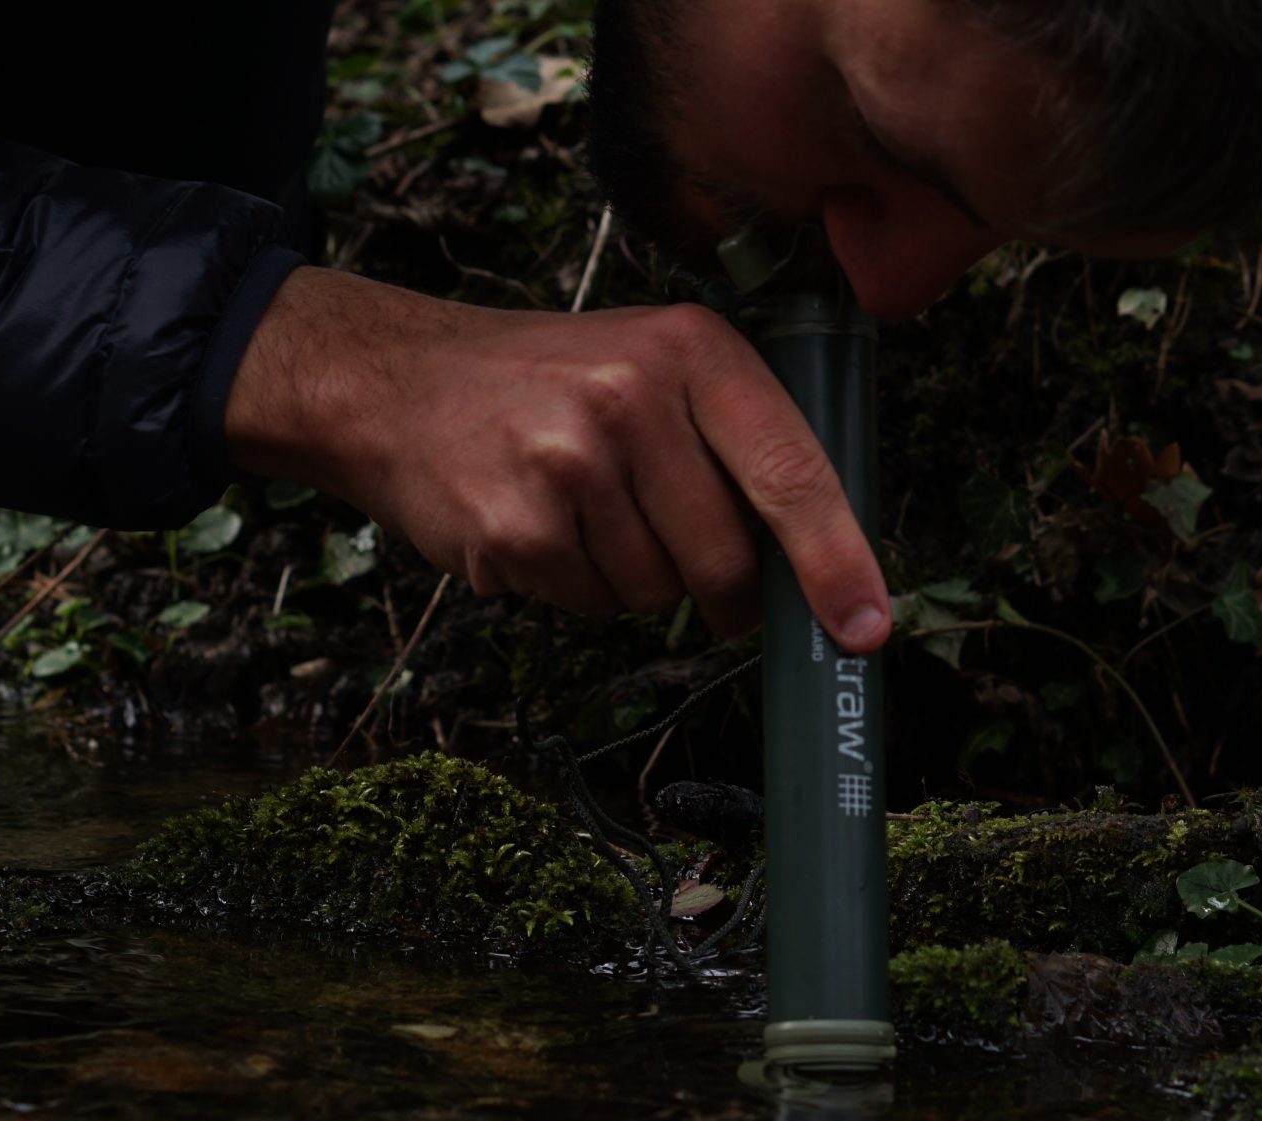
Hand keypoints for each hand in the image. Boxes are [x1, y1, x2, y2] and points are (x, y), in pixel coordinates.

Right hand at [222, 267, 890, 649]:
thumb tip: (820, 571)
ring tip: (580, 511)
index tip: (866, 629)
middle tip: (693, 574)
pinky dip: (571, 586)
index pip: (792, 473)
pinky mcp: (515, 526)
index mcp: (694, 350)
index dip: (837, 562)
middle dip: (722, 594)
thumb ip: (734, 444)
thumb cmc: (546, 384)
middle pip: (726, 561)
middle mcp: (634, 398)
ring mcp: (569, 462)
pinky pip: (588, 605)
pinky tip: (535, 526)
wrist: (395, 382)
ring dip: (631, 580)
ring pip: (656, 593)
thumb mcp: (651, 366)